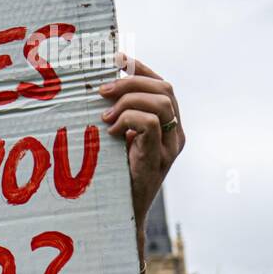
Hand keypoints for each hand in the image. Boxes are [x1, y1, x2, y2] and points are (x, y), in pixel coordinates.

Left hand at [100, 53, 185, 242]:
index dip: (141, 68)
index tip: (117, 57)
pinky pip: (152, 125)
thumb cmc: (116, 178)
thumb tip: (96, 94)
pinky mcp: (158, 159)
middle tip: (101, 90)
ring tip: (104, 117)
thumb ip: (117, 120)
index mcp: (169, 126)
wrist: (123, 216)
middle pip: (164, 89)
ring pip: (161, 103)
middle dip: (131, 81)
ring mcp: (170, 148)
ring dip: (128, 101)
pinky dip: (129, 120)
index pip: (162, 86)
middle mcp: (176, 135)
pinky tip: (112, 132)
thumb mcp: (117, 142)